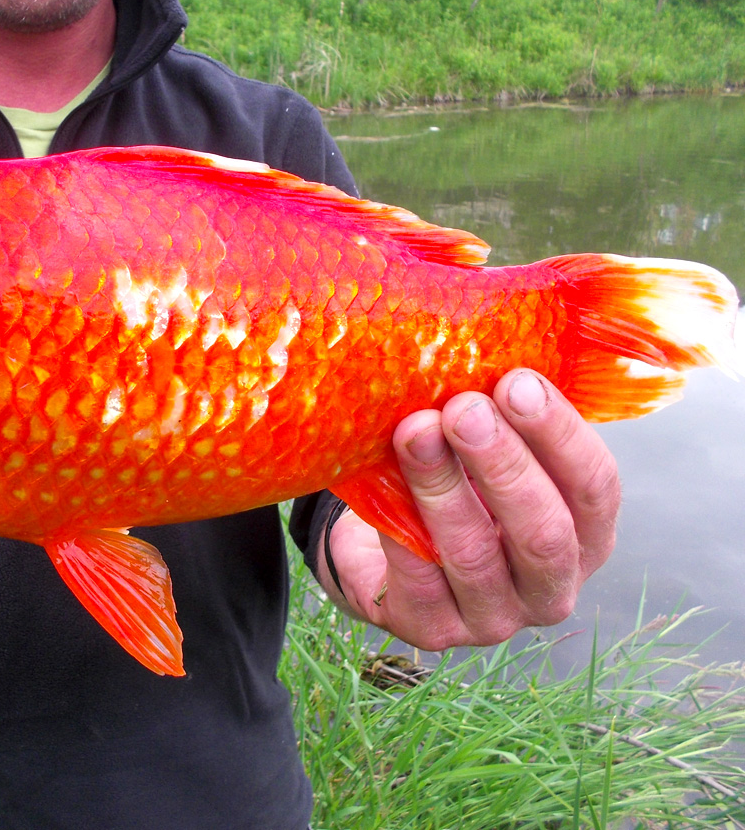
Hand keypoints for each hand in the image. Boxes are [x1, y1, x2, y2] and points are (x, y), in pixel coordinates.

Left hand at [322, 369, 618, 648]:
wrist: (387, 557)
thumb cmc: (457, 487)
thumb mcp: (493, 454)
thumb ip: (504, 415)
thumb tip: (485, 344)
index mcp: (586, 536)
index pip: (594, 488)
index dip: (558, 435)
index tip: (515, 381)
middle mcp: (550, 586)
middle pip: (542, 531)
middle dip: (502, 463)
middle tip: (462, 408)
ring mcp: (493, 618)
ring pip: (472, 554)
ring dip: (441, 487)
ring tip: (413, 431)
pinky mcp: (433, 631)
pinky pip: (414, 576)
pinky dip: (397, 525)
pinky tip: (381, 482)